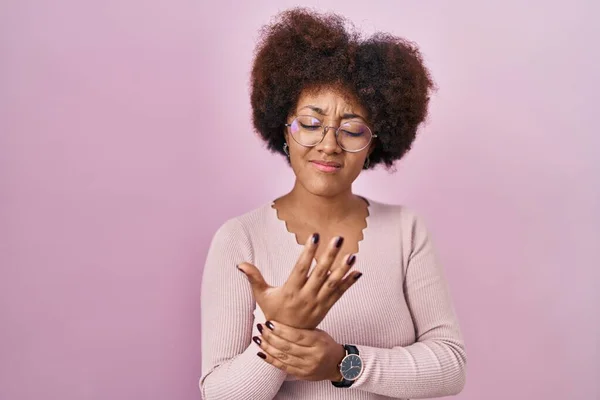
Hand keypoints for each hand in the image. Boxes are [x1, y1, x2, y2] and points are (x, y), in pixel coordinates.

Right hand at [237, 234, 361, 328]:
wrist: (287, 338)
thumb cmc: (273, 312)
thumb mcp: (261, 295)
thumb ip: (253, 278)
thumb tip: (241, 264)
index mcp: (291, 291)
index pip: (301, 268)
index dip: (308, 252)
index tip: (314, 237)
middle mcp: (306, 296)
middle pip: (320, 273)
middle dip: (330, 255)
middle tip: (338, 239)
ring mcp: (318, 302)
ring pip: (333, 283)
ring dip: (343, 269)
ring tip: (353, 255)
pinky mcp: (326, 307)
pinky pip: (339, 293)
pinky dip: (349, 283)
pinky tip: (358, 271)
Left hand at [253, 320, 345, 381]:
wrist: (337, 365)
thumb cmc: (326, 345)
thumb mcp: (318, 333)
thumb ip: (302, 329)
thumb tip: (280, 320)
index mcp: (318, 342)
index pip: (297, 336)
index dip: (281, 330)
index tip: (269, 322)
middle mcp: (313, 356)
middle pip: (288, 347)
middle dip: (271, 337)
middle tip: (261, 328)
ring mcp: (307, 367)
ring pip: (283, 357)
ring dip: (268, 347)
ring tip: (257, 339)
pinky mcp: (302, 375)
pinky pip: (283, 367)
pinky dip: (270, 360)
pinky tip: (261, 353)